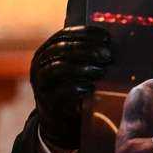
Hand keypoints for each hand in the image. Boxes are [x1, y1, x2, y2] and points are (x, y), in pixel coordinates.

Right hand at [30, 25, 111, 148]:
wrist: (60, 119)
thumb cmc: (73, 86)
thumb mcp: (76, 67)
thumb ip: (87, 54)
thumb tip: (112, 43)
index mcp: (47, 50)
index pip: (64, 34)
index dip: (86, 33)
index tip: (106, 37)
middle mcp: (40, 64)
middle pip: (61, 49)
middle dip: (87, 49)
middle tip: (107, 55)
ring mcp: (41, 82)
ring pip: (58, 68)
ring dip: (83, 68)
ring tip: (102, 71)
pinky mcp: (46, 101)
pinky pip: (59, 92)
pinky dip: (77, 88)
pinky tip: (91, 87)